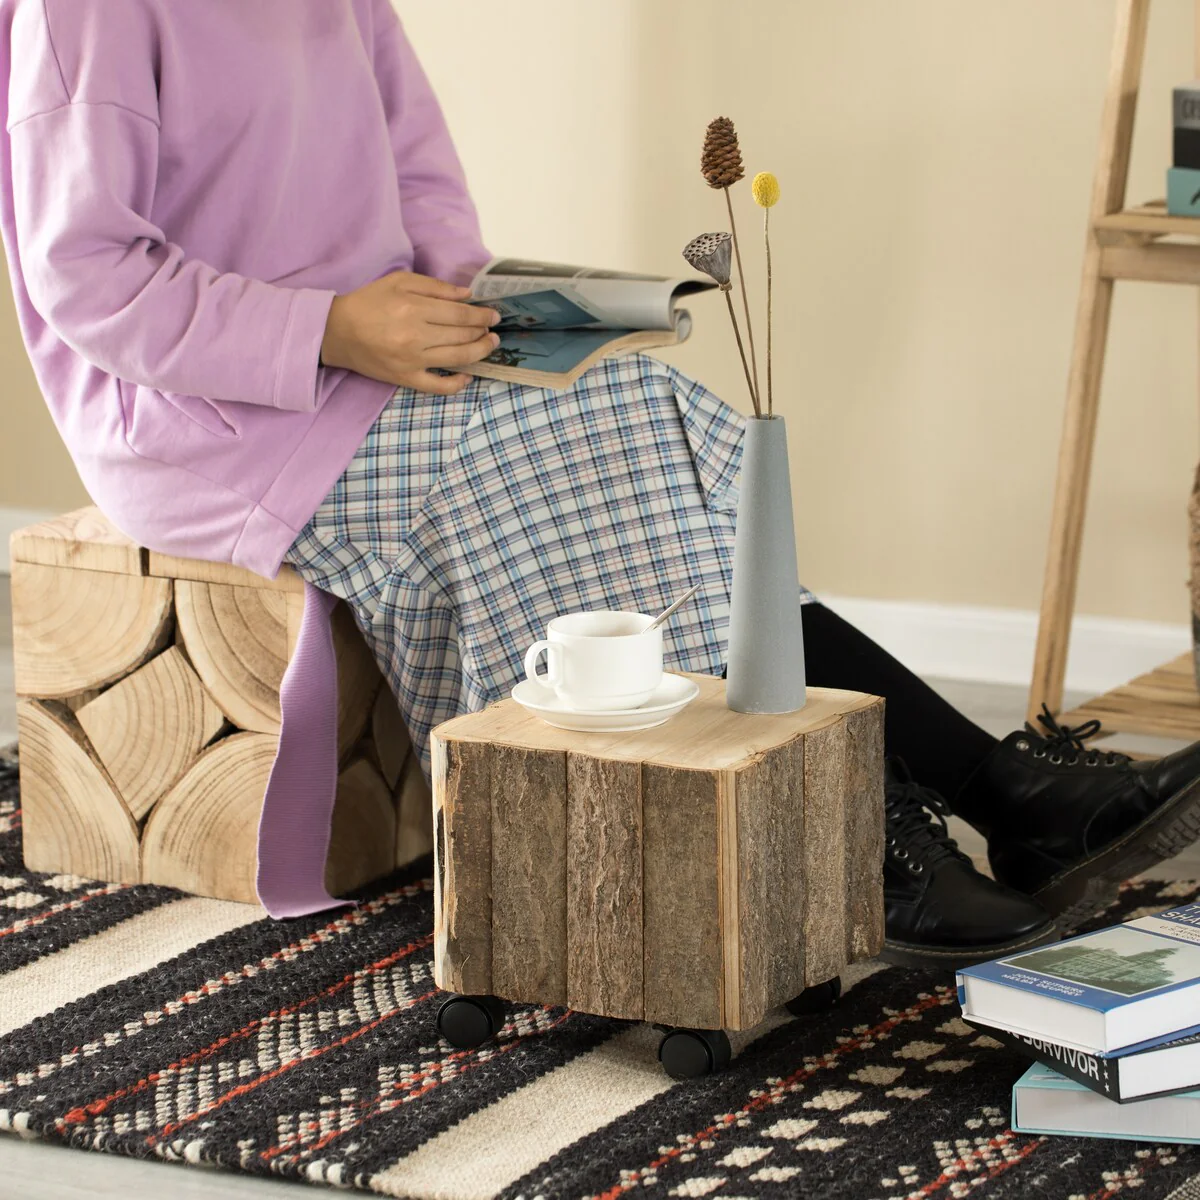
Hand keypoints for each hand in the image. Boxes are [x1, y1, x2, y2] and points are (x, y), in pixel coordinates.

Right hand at [320, 270, 500, 394]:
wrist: (336, 332)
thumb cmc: (368, 302)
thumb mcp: (398, 282)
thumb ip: (435, 287)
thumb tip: (466, 295)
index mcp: (414, 308)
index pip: (460, 315)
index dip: (482, 316)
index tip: (493, 316)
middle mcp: (416, 336)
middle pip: (462, 335)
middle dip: (483, 332)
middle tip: (493, 330)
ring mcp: (412, 360)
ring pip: (457, 358)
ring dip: (480, 352)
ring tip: (489, 345)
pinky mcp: (405, 378)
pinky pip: (438, 386)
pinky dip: (457, 384)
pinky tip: (468, 376)